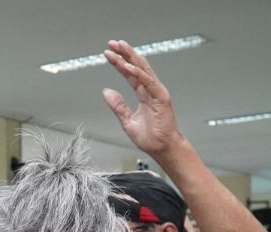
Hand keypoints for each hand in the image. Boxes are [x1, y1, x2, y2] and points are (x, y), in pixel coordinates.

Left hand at [101, 40, 185, 159]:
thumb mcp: (127, 120)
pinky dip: (138, 74)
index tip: (109, 54)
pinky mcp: (161, 98)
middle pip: (137, 67)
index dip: (119, 63)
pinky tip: (127, 66)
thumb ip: (118, 105)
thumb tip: (107, 92)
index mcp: (144, 94)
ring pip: (143, 70)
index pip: (130, 74)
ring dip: (130, 58)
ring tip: (119, 47)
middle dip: (125, 54)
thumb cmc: (150, 137)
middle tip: (113, 43)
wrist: (163, 148)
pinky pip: (148, 83)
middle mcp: (151, 90)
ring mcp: (157, 92)